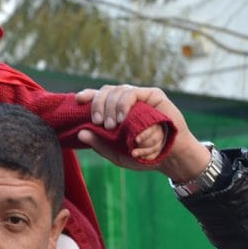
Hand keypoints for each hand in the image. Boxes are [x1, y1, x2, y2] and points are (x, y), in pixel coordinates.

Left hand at [76, 85, 210, 180]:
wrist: (169, 157)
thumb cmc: (142, 155)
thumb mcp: (116, 154)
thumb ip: (99, 144)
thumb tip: (80, 133)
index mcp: (114, 111)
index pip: (97, 97)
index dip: (87, 95)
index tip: (78, 100)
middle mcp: (124, 101)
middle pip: (105, 92)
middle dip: (98, 105)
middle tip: (99, 123)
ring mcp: (138, 96)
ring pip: (117, 90)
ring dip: (112, 107)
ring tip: (112, 125)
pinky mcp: (152, 94)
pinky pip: (132, 93)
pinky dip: (124, 104)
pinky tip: (122, 117)